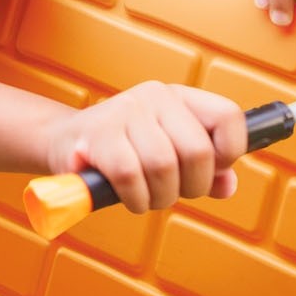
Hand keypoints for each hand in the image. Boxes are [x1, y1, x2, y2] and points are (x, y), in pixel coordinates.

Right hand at [41, 81, 246, 214]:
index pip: (228, 117)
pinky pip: (132, 177)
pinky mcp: (99, 134)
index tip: (212, 172)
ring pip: (164, 167)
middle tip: (172, 192)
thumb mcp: (169, 154)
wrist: (65, 142)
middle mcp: (155, 96)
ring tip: (146, 195)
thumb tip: (228, 185)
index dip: (230, 153)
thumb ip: (204, 169)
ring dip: (159, 197)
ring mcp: (126, 111)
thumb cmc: (124, 151)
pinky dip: (136, 199)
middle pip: (198, 152)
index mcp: (180, 97)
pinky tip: (129, 196)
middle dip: (191, 187)